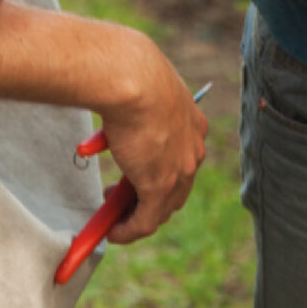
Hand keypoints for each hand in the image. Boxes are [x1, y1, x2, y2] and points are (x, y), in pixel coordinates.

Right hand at [93, 37, 208, 244]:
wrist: (132, 78)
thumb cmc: (131, 75)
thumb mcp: (143, 92)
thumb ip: (137, 105)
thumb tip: (114, 95)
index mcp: (193, 125)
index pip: (181, 160)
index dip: (157, 173)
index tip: (133, 176)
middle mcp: (194, 149)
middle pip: (175, 188)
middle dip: (146, 197)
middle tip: (118, 196)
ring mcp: (180, 171)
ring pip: (162, 208)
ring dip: (135, 217)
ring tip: (112, 216)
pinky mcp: (160, 187)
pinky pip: (146, 222)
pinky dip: (129, 231)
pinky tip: (112, 231)